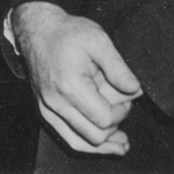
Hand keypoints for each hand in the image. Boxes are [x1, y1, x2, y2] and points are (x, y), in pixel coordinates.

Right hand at [11, 1, 140, 155]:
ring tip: (122, 141)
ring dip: (104, 144)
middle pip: (95, 136)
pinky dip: (87, 143)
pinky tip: (105, 142)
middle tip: (121, 107)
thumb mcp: (98, 40)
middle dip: (114, 126)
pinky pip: (68, 139)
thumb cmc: (67, 33)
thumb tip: (136, 91)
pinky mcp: (45, 111)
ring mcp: (47, 109)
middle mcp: (55, 103)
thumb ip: (119, 68)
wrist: (37, 29)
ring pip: (80, 144)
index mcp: (70, 86)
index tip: (127, 97)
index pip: (105, 120)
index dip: (122, 112)